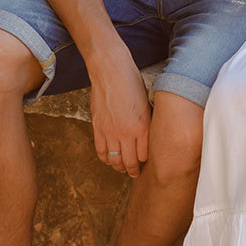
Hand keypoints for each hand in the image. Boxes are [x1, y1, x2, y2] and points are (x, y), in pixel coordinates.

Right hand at [88, 40, 151, 177]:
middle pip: (130, 162)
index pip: (146, 155)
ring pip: (114, 160)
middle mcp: (126, 132)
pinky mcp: (97, 128)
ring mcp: (110, 131)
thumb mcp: (148, 103)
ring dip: (119, 167)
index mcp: (143, 126)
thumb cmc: (132, 83)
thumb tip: (149, 137)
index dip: (147, 161)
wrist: (111, 71)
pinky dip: (105, 159)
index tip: (148, 164)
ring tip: (122, 169)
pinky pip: (100, 151)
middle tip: (135, 174)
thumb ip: (147, 123)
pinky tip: (109, 160)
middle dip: (133, 171)